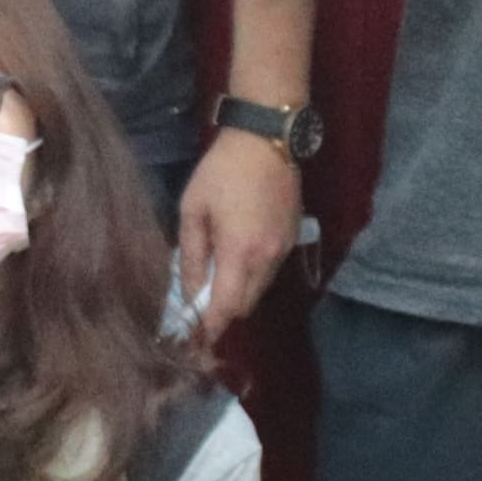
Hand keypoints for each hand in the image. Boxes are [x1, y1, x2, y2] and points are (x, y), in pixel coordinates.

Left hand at [172, 130, 300, 349]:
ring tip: (215, 277)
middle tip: (199, 306)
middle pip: (245, 305)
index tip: (194, 340)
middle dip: (222, 312)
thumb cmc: (221, 172)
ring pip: (259, 290)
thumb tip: (188, 293)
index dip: (210, 329)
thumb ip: (190, 255)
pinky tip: (236, 257)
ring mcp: (284, 250)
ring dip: (238, 292)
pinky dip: (252, 275)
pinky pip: (270, 272)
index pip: (226, 308)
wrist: (267, 140)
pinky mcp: (293, 239)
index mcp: (240, 253)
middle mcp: (267, 259)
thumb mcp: (193, 210)